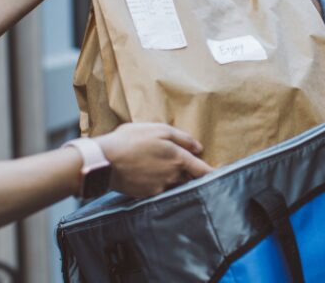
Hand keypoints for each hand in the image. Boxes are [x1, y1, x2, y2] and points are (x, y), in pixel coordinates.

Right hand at [94, 123, 212, 196]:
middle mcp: (173, 176)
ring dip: (177, 180)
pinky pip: (161, 191)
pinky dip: (161, 185)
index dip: (212, 173)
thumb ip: (182, 138)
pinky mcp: (148, 195)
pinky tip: (150, 176)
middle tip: (190, 170)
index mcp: (178, 158)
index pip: (203, 170)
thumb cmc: (130, 140)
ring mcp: (160, 187)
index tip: (220, 175)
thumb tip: (199, 148)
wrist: (104, 161)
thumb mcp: (158, 130)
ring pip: (176, 185)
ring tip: (165, 170)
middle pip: (190, 179)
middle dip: (192, 176)